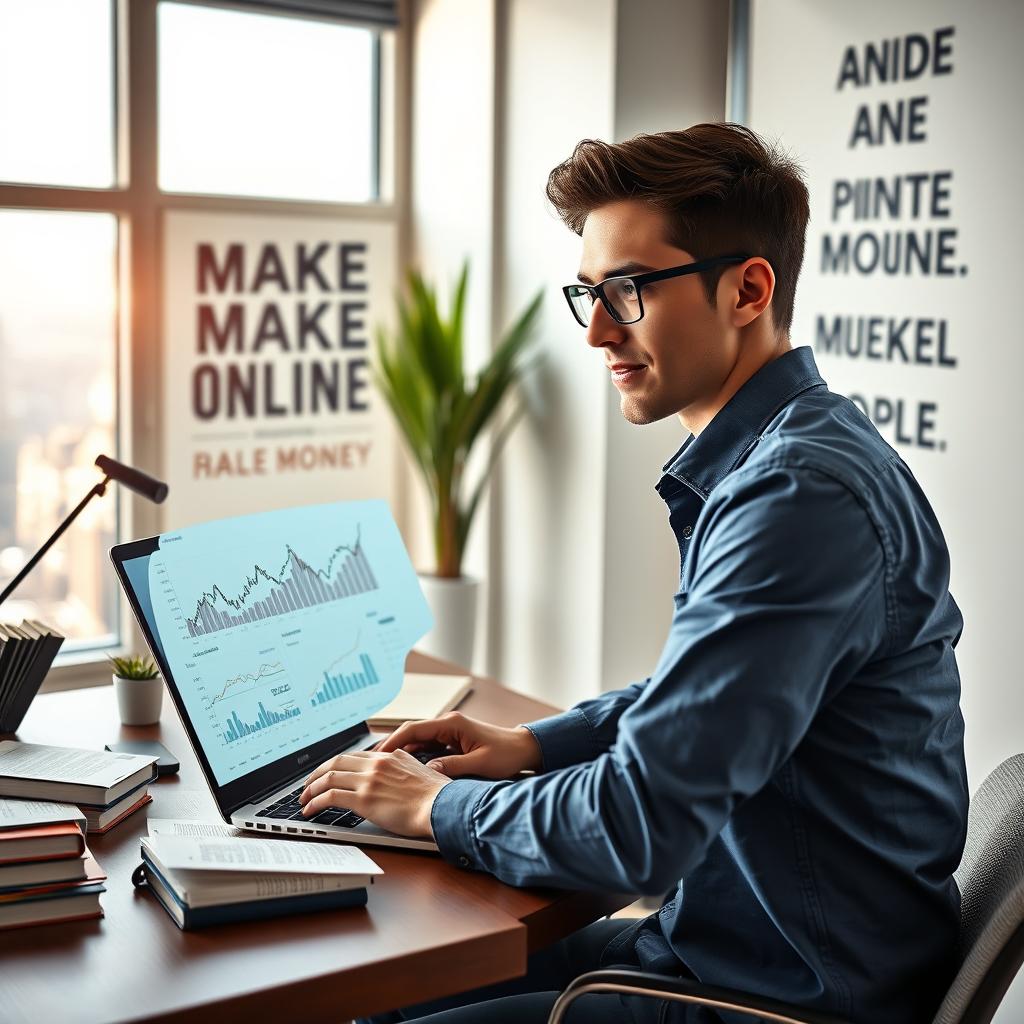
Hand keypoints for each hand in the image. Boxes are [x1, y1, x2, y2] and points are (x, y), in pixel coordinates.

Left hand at [298, 749, 450, 838]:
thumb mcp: (420, 771)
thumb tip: (398, 777)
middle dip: (317, 773)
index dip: (337, 765)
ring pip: (328, 777)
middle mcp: (376, 764)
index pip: (354, 756)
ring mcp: (369, 780)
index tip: (328, 773)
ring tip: (303, 799)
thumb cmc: (437, 796)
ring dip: (311, 788)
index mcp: (390, 756)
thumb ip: (404, 769)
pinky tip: (309, 810)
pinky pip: (329, 797)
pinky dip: (315, 802)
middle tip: (308, 784)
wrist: (442, 806)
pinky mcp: (364, 799)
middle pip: (336, 762)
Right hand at [375, 711, 541, 779]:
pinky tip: (402, 768)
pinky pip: (425, 746)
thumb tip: (428, 773)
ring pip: (416, 740)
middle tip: (371, 763)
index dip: (393, 741)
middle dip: (390, 746)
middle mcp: (447, 724)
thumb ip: (453, 767)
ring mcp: (448, 731)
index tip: (377, 755)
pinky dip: (412, 755)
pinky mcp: (451, 741)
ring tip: (380, 768)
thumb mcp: (480, 763)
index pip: (414, 728)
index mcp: (452, 724)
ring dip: (400, 751)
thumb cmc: (506, 754)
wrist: (524, 749)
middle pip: (410, 732)